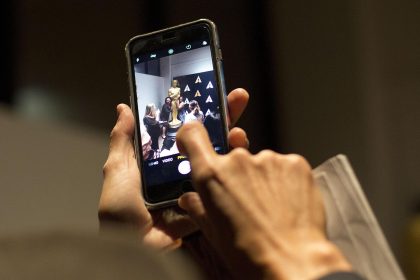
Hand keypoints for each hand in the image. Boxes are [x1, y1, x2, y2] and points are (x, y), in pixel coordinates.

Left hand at [98, 88, 248, 248]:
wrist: (135, 247)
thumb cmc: (120, 210)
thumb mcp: (117, 170)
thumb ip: (122, 140)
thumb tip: (123, 108)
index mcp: (161, 158)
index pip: (183, 128)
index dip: (197, 110)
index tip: (210, 92)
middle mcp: (181, 168)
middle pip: (207, 138)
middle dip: (223, 117)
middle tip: (237, 98)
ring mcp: (196, 184)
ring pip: (219, 158)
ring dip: (233, 140)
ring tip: (239, 129)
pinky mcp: (207, 201)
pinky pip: (221, 183)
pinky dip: (234, 169)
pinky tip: (240, 154)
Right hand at [176, 123, 351, 278]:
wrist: (292, 261)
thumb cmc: (250, 252)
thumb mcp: (212, 232)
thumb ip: (197, 208)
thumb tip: (190, 200)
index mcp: (212, 175)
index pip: (193, 135)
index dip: (191, 136)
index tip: (194, 141)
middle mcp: (239, 160)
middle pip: (232, 156)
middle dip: (235, 174)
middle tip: (245, 199)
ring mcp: (269, 159)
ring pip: (260, 163)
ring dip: (261, 178)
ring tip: (269, 206)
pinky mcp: (294, 163)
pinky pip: (283, 166)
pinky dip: (283, 180)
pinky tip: (285, 202)